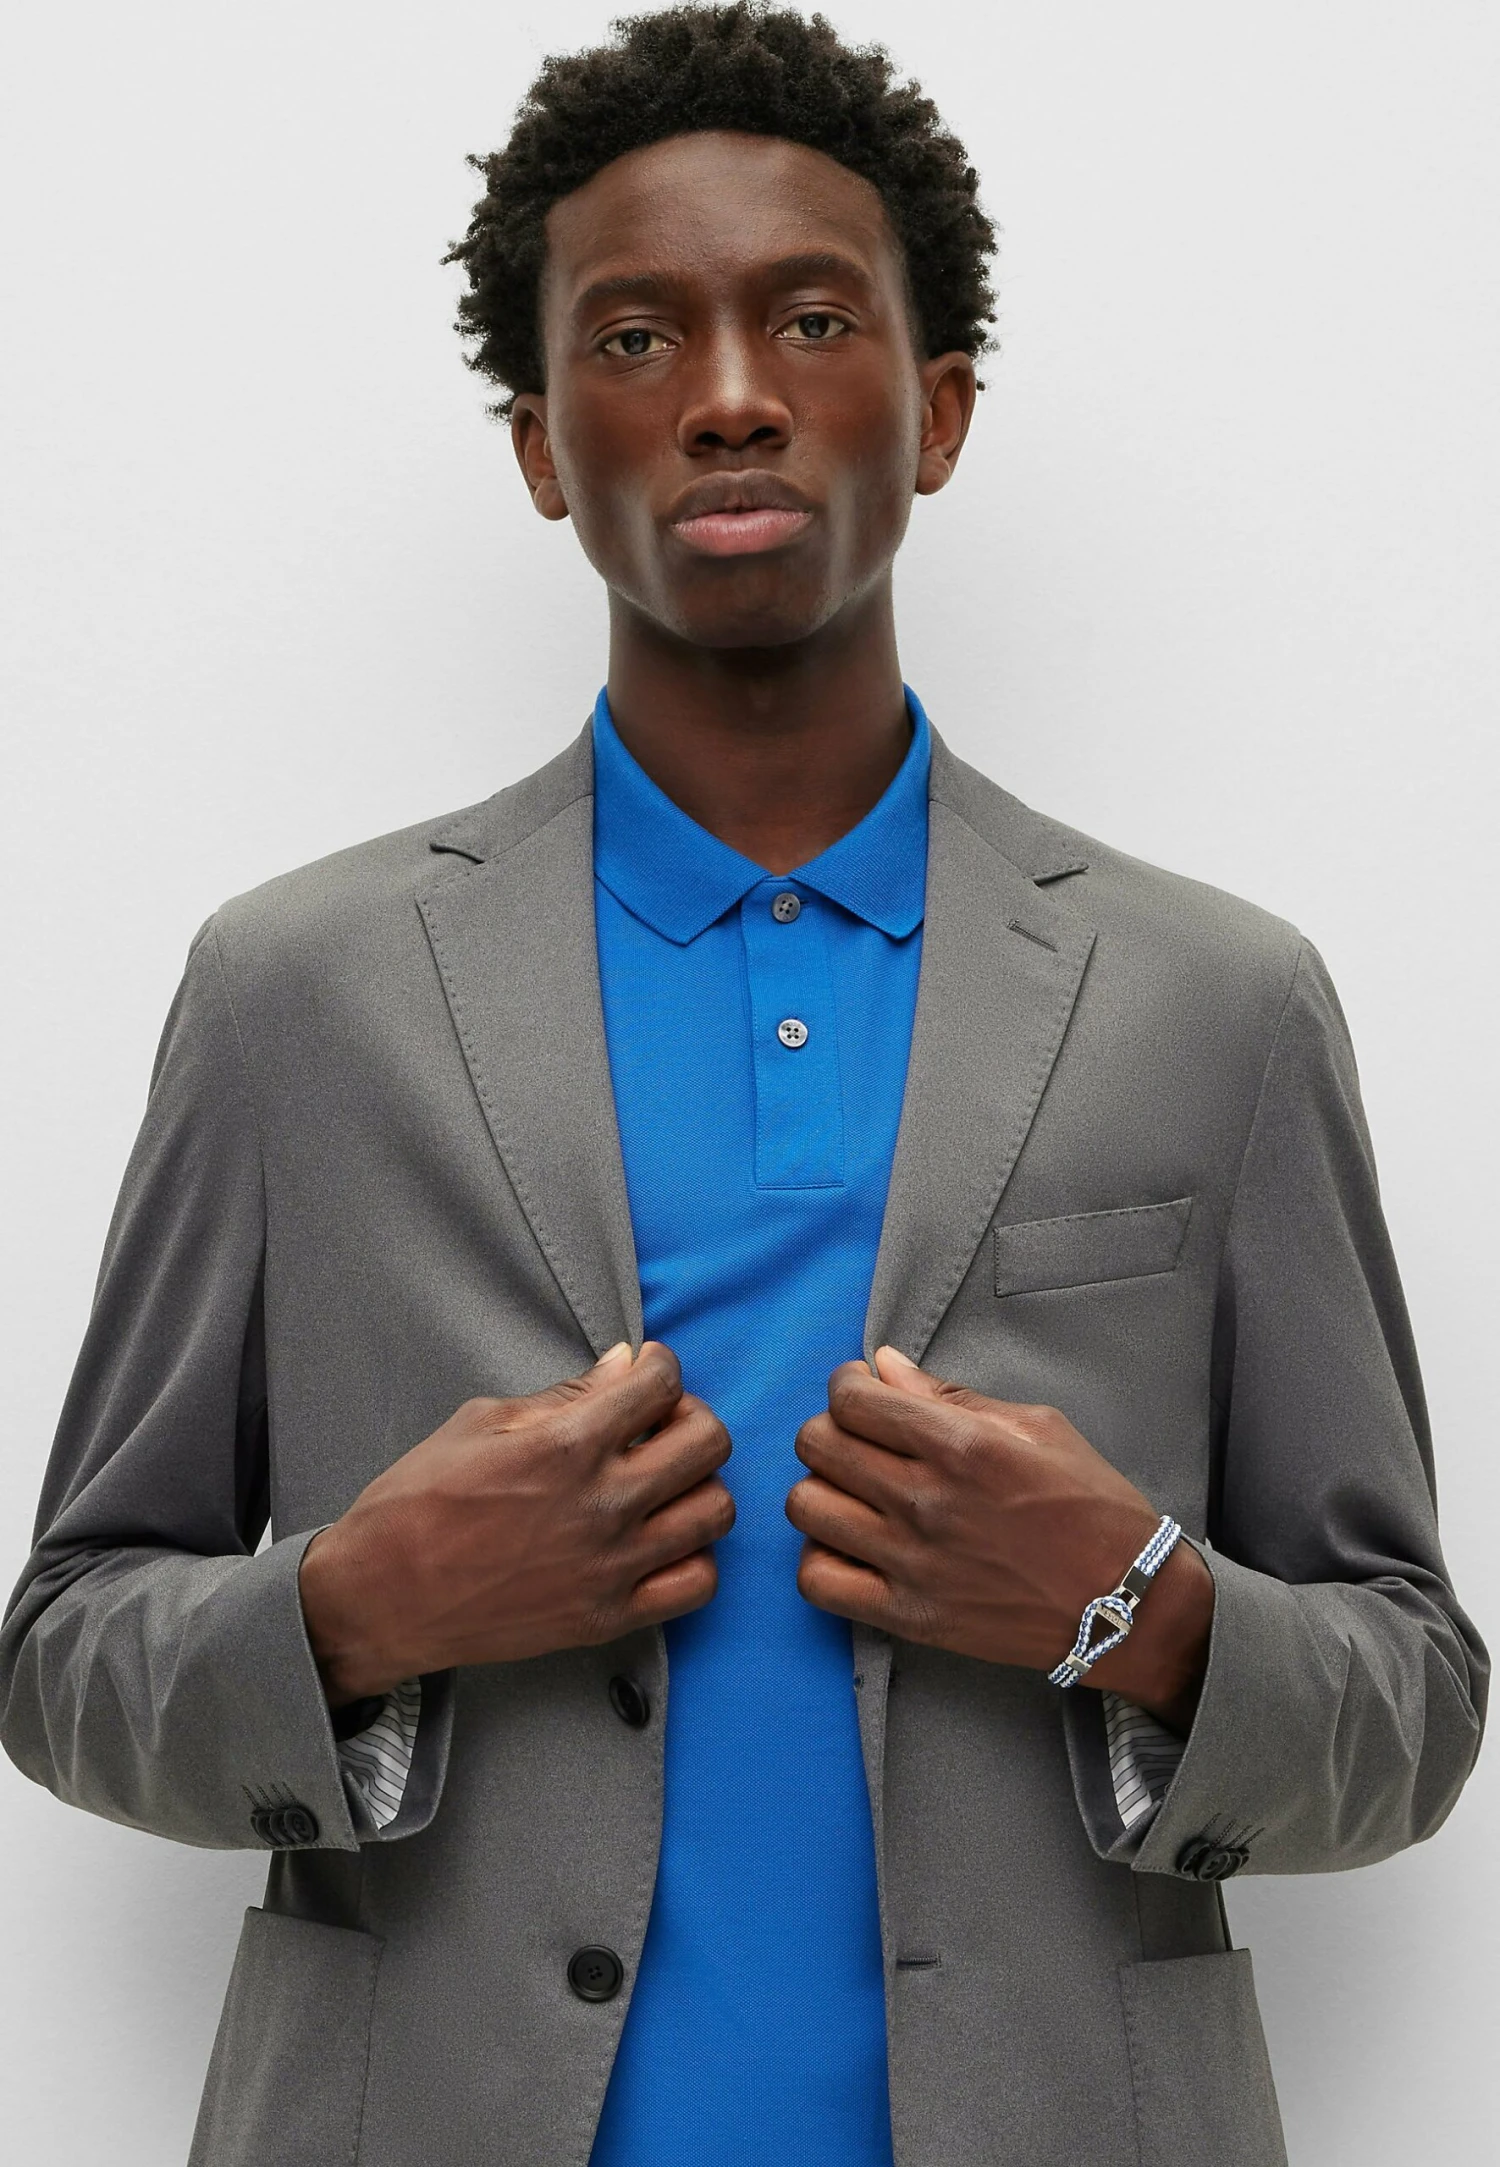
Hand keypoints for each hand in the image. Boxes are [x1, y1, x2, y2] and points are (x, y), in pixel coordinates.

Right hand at [299, 1342, 732, 1703]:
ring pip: (716, 1510)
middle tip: (658, 1422)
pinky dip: (693, 1556)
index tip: (644, 1372)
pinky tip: (660, 1540)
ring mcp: (612, 1566)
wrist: (381, 1598)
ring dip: (698, 1483)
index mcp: (566, 1445)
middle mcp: (603, 1504)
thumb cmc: (416, 1505)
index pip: (661, 1384)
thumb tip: (624, 1365)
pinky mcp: (609, 1618)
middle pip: (709, 1441)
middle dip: (690, 1416)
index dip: (658, 1366)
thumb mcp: (479, 1424)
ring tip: (662, 1481)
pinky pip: (697, 1584)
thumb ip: (566, 1395)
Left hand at [786, 1347, 1212, 1731]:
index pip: (852, 1398)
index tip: (864, 1392)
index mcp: (962, 1445)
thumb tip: (885, 1365)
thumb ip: (950, 1394)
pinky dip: (820, 1558)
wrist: (1127, 1605)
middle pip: (817, 1445)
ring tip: (852, 1492)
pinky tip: (850, 1545)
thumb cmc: (1092, 1508)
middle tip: (860, 1439)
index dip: (848, 1386)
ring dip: (821, 1489)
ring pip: (806, 1507)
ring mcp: (912, 1562)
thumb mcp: (1038, 1427)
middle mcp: (927, 1501)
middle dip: (831, 1429)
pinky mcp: (909, 1617)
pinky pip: (818, 1582)